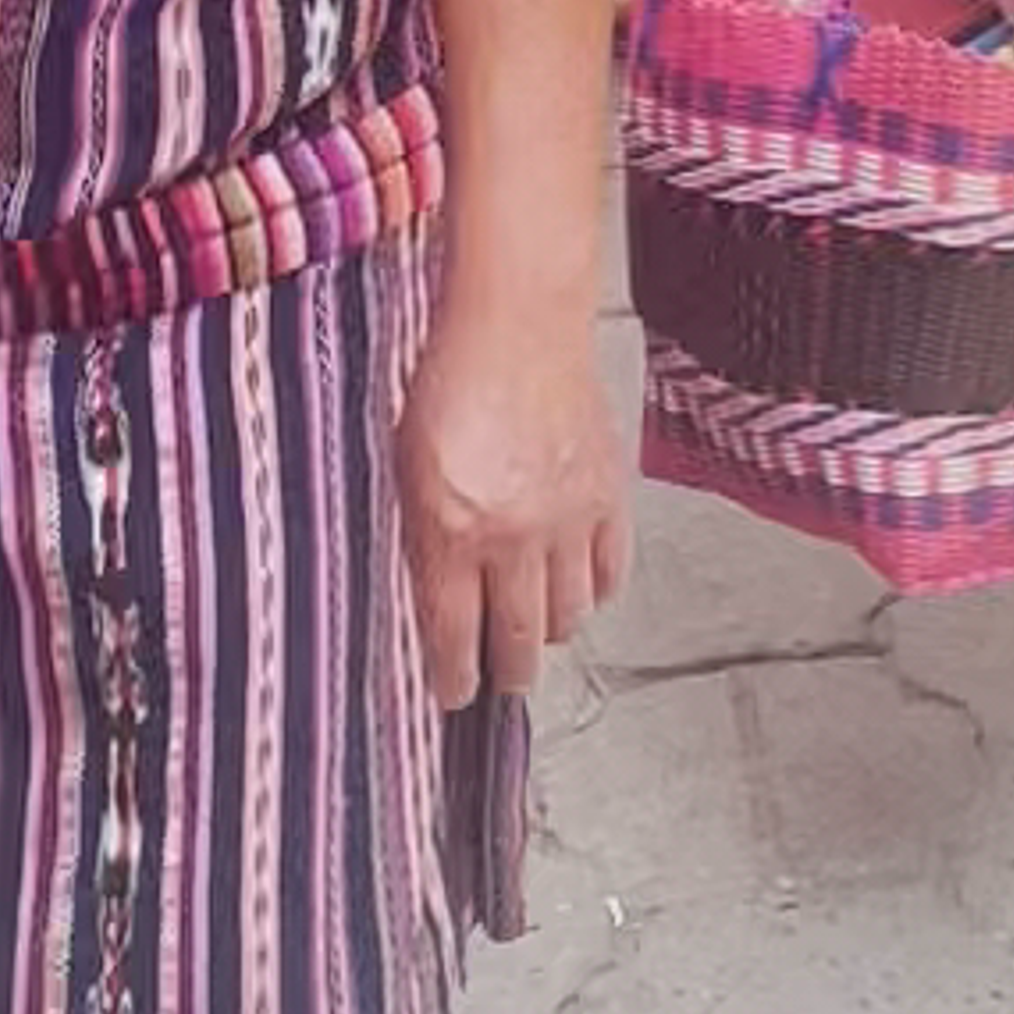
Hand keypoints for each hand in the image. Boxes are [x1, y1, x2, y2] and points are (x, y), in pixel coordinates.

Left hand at [395, 290, 629, 707]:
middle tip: (501, 679)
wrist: (520, 319)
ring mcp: (568, 519)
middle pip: (518, 642)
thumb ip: (419, 534)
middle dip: (507, 673)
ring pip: (568, 616)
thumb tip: (428, 593)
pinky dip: (593, 589)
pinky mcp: (608, 495)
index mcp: (452, 532)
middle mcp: (514, 537)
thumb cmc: (450, 375)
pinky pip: (608, 572)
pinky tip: (576, 585)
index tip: (453, 695)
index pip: (454, 638)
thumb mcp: (405, 463)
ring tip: (538, 629)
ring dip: (550, 632)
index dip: (453, 680)